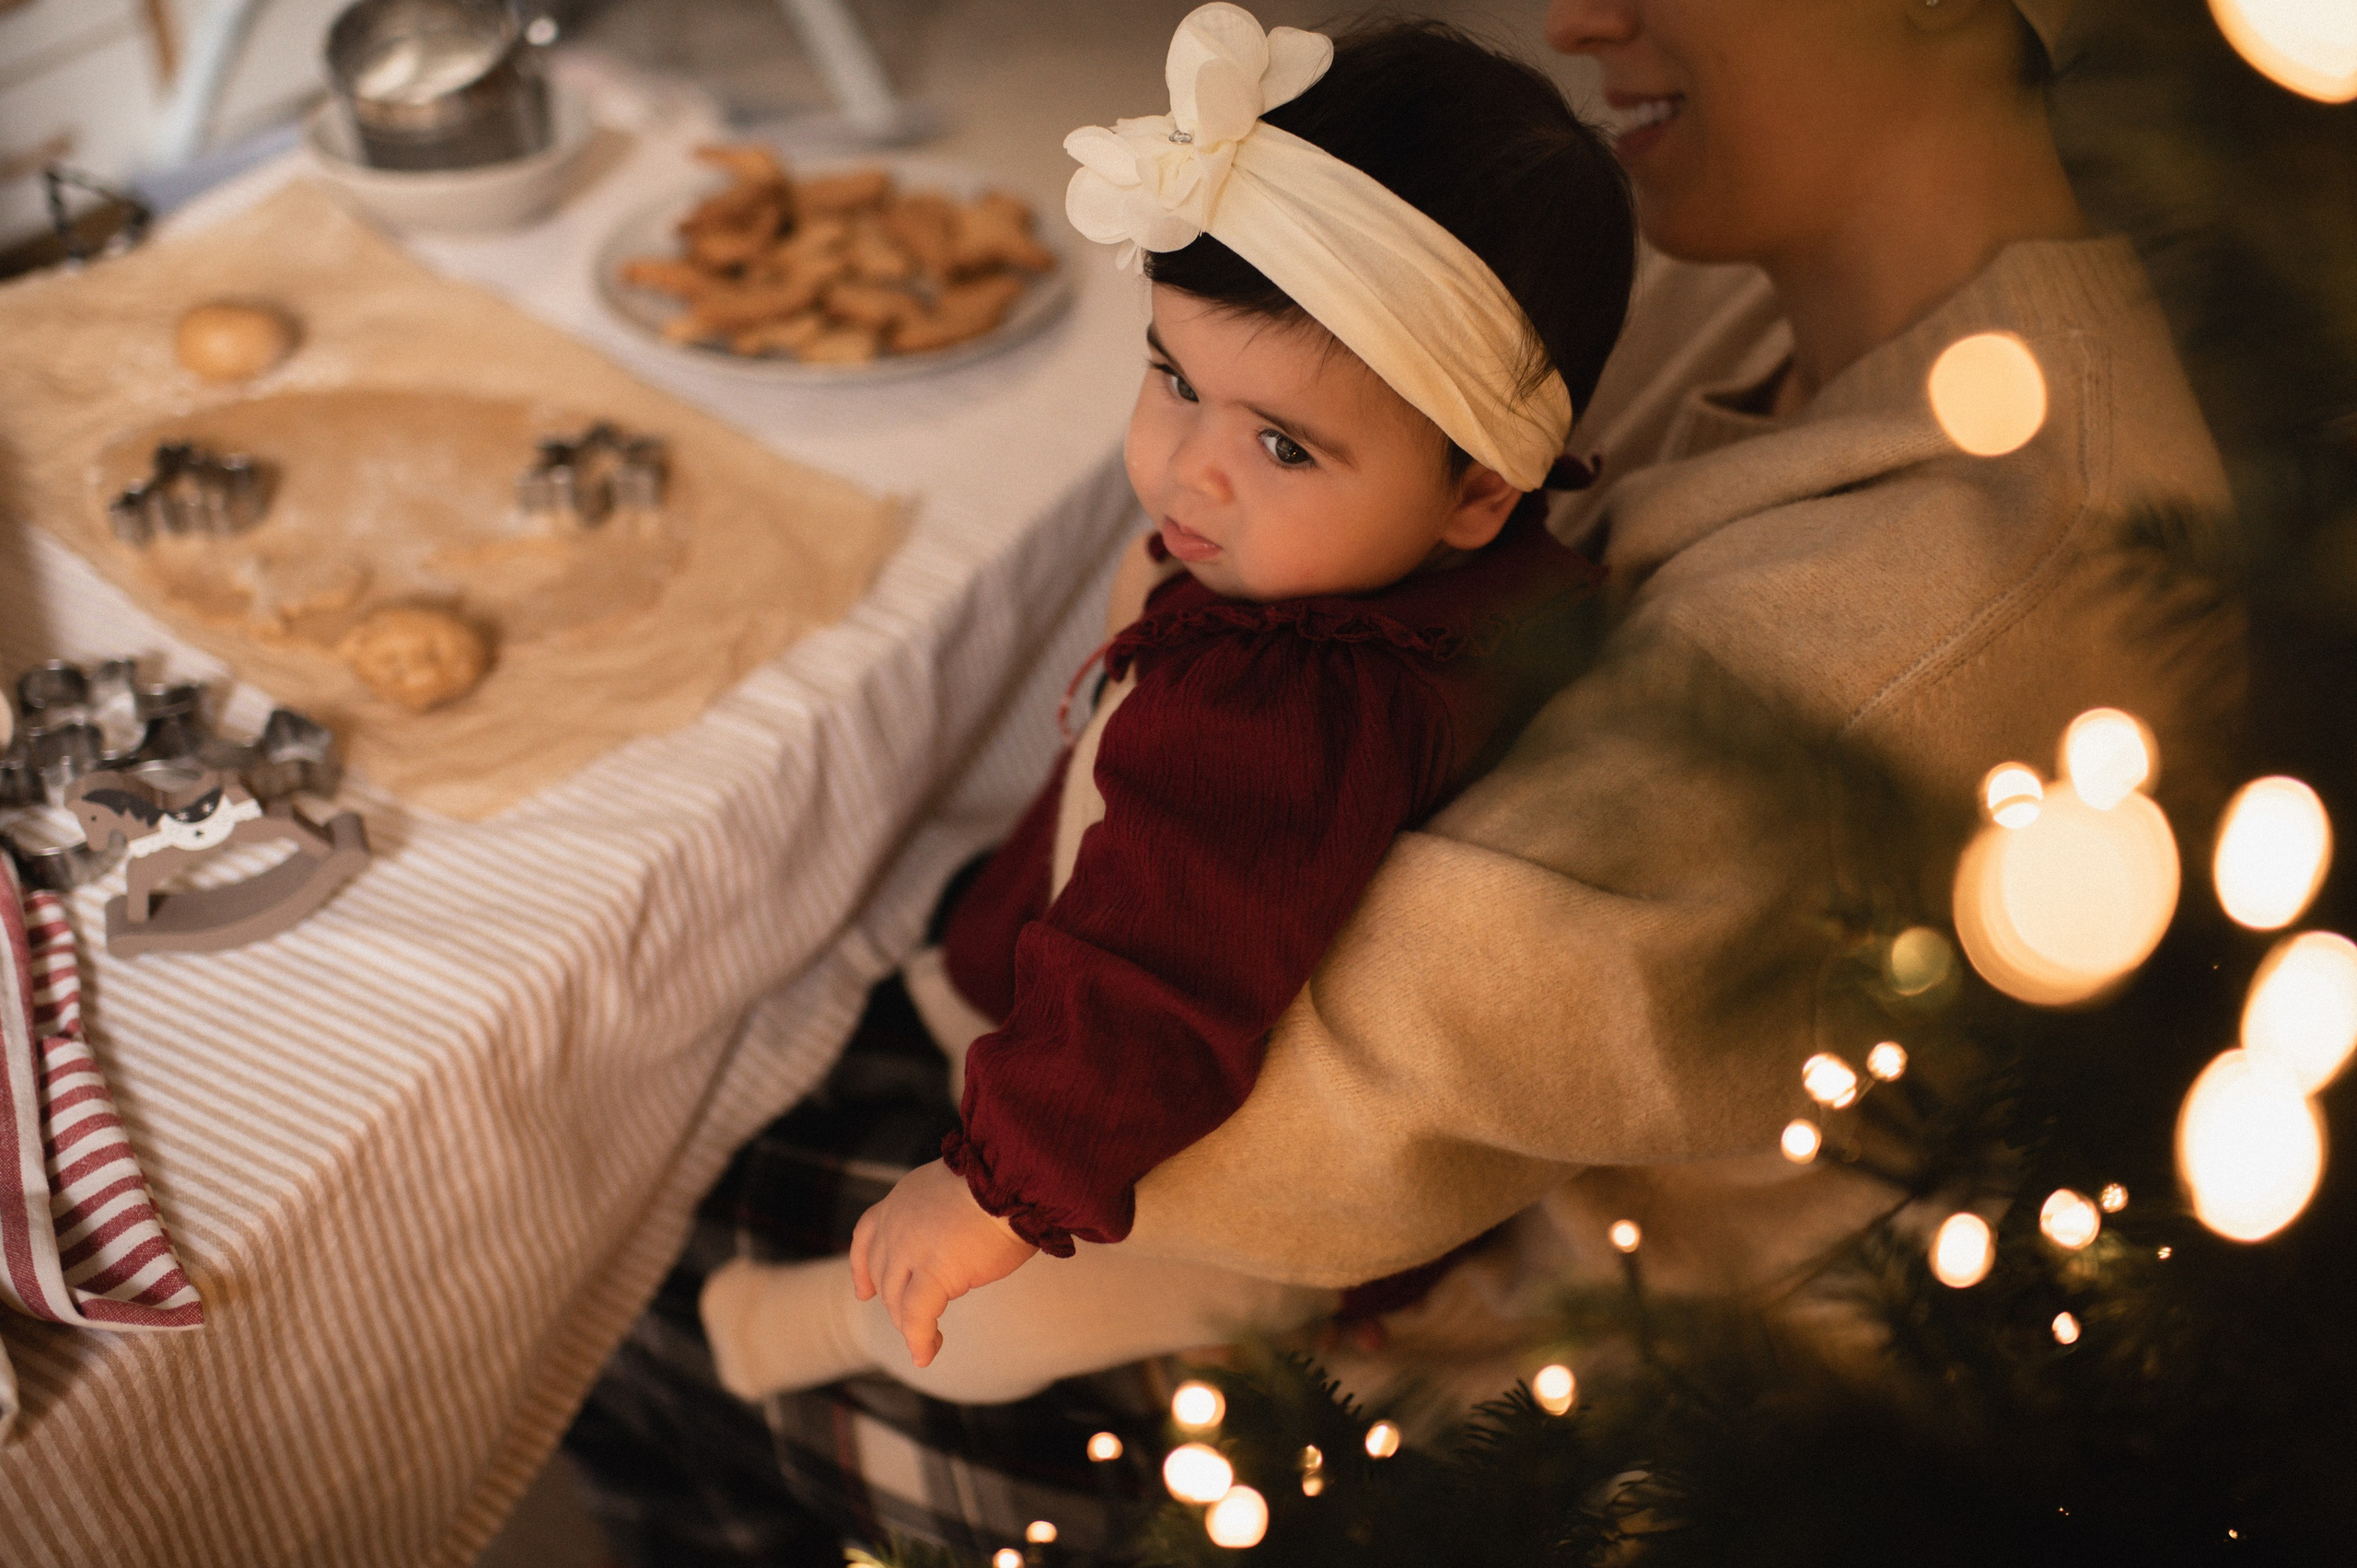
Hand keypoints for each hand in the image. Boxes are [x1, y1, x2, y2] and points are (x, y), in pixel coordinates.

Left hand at [849, 1160, 1037, 1367]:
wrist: (1011, 1179)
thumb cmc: (1002, 1181)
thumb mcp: (956, 1187)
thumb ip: (942, 1214)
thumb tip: (957, 1238)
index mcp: (902, 1199)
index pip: (866, 1235)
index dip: (862, 1267)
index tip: (864, 1292)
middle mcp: (897, 1224)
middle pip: (884, 1275)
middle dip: (896, 1303)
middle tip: (916, 1322)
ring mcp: (910, 1250)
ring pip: (897, 1300)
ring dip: (910, 1326)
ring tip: (926, 1344)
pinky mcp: (932, 1274)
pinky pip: (917, 1318)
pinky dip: (920, 1341)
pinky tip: (926, 1355)